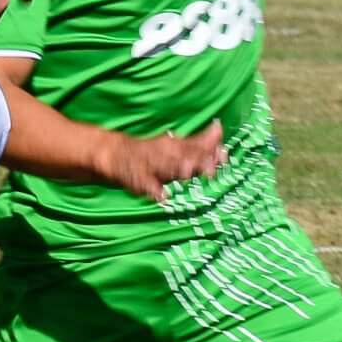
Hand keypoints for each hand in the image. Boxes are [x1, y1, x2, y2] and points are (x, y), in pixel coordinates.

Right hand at [102, 120, 225, 203]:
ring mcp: (152, 164)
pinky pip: (146, 184)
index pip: (197, 145)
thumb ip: (199, 150)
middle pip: (184, 155)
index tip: (224, 154)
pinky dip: (154, 191)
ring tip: (188, 173)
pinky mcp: (139, 178)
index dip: (211, 148)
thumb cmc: (154, 153)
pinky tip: (163, 197)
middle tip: (211, 169)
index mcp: (176, 145)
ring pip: (166, 166)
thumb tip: (224, 152)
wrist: (116, 154)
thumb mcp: (176, 148)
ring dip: (176, 169)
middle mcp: (166, 151)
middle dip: (197, 160)